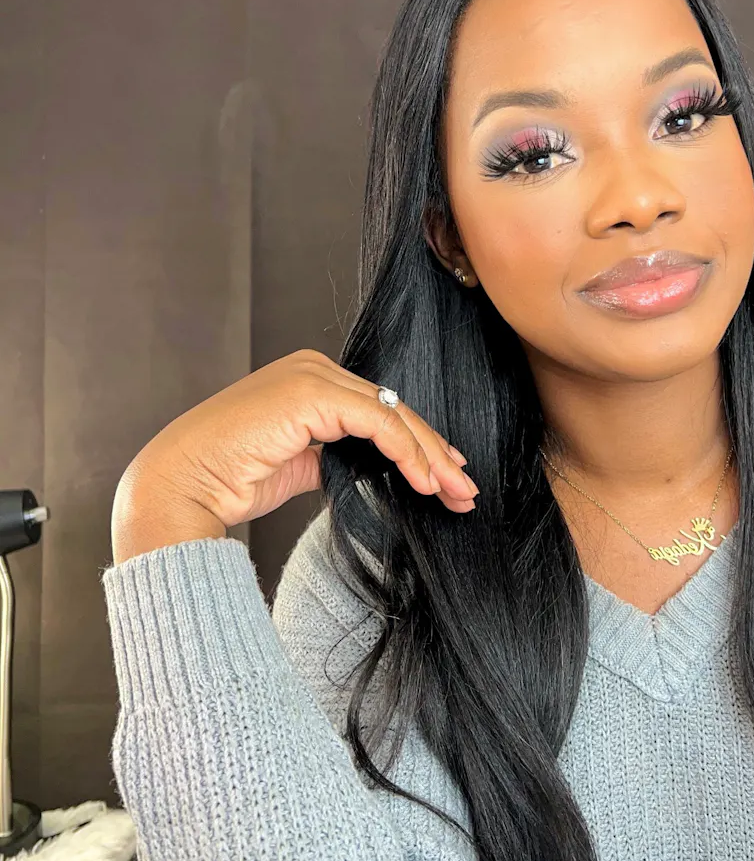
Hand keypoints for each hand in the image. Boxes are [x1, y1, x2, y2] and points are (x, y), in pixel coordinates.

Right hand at [111, 349, 477, 562]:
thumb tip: (372, 469)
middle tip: (465, 489)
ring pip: (392, 414)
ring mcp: (312, 376)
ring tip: (455, 492)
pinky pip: (377, 421)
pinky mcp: (311, 393)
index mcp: (308, 381)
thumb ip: (333, 457)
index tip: (445, 478)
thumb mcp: (297, 465)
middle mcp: (312, 369)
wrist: (182, 487)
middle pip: (392, 409)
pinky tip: (425, 481)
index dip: (417, 444)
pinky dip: (407, 452)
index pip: (378, 411)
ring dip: (429, 455)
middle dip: (433, 452)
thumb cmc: (230, 479)